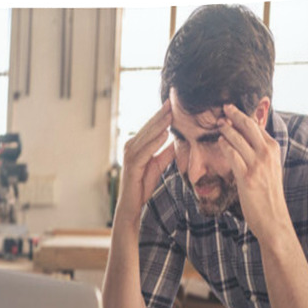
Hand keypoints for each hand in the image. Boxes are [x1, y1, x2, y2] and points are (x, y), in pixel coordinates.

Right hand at [116, 100, 175, 225]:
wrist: (132, 205)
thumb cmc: (142, 185)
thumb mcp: (158, 165)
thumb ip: (166, 152)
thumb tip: (177, 140)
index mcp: (137, 146)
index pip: (150, 127)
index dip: (161, 115)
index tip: (172, 103)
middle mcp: (131, 147)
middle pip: (148, 128)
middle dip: (160, 115)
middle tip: (172, 101)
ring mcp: (130, 156)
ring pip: (146, 137)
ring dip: (158, 125)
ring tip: (170, 114)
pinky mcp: (132, 166)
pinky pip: (145, 151)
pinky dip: (155, 142)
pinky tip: (165, 134)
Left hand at [217, 102, 290, 244]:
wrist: (274, 219)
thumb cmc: (269, 196)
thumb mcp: (270, 169)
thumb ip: (261, 154)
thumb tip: (249, 143)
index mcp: (274, 150)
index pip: (257, 127)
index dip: (244, 117)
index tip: (233, 111)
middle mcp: (267, 154)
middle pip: (249, 126)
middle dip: (235, 115)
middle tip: (224, 108)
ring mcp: (257, 165)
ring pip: (238, 139)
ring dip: (226, 130)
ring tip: (219, 124)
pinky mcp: (247, 176)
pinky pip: (233, 155)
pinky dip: (225, 146)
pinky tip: (220, 142)